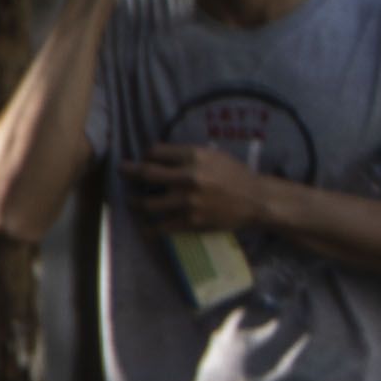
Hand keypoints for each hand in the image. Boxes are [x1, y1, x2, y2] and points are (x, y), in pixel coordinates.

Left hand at [127, 143, 276, 232]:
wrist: (258, 201)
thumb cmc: (236, 175)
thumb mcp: (214, 156)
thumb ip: (188, 156)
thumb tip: (159, 158)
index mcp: (194, 157)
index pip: (155, 151)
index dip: (146, 154)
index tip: (144, 158)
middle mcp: (188, 177)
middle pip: (145, 174)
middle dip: (128, 172)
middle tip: (122, 172)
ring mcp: (188, 201)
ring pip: (147, 204)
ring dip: (134, 204)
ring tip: (132, 204)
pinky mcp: (191, 221)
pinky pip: (161, 227)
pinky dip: (149, 229)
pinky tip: (144, 228)